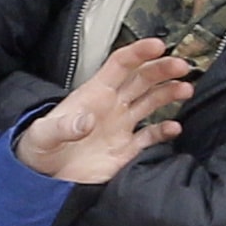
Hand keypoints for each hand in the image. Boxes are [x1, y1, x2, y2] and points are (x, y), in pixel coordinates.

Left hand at [14, 38, 195, 184]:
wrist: (42, 179)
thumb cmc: (38, 149)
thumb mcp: (43, 136)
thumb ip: (64, 127)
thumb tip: (86, 121)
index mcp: (93, 94)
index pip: (120, 65)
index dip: (139, 52)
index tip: (159, 46)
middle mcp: (111, 105)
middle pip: (142, 79)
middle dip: (162, 70)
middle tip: (183, 66)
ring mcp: (121, 126)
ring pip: (151, 102)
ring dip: (169, 93)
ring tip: (186, 89)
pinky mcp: (125, 150)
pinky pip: (150, 137)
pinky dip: (164, 131)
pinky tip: (175, 128)